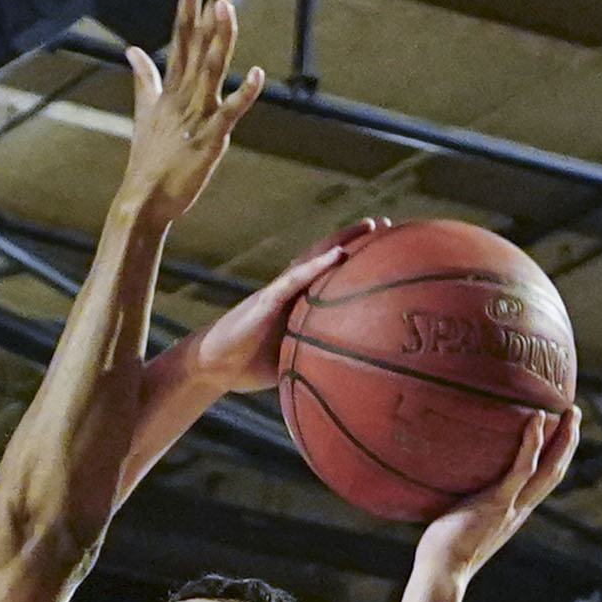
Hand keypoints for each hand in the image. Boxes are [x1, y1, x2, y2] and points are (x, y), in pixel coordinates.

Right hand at [116, 0, 265, 233]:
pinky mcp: (209, 140)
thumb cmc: (149, 159)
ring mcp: (196, 115)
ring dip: (219, 38)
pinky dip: (243, 95)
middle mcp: (184, 93)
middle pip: (197, 41)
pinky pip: (229, 113)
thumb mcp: (145, 111)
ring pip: (210, 69)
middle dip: (207, 5)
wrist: (143, 202)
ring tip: (226, 6)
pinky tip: (256, 74)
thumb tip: (131, 50)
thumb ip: (143, 78)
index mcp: (172, 85)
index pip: (180, 31)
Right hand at [176, 226, 373, 397]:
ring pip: (314, 258)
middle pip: (327, 257)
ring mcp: (279, 291)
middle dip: (355, 239)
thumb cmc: (250, 365)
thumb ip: (316, 359)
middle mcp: (291, 290)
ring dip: (342, 240)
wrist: (213, 365)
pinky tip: (337, 255)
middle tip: (387, 225)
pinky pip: (295, 279)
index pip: (330, 275)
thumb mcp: (292, 362)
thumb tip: (349, 376)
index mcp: (298, 303)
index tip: (385, 250)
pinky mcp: (266, 300)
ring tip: (370, 226)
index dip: (355, 261)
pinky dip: (317, 266)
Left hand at [410, 400, 577, 594]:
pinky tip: (537, 418)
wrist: (441, 573)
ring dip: (564, 438)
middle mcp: (520, 509)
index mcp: (515, 513)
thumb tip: (448, 484)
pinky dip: (533, 442)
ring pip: (550, 468)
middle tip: (574, 412)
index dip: (557, 456)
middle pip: (556, 471)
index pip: (544, 481)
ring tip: (569, 411)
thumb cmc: (442, 551)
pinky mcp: (499, 502)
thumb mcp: (462, 522)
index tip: (562, 432)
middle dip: (569, 441)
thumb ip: (466, 505)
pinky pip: (523, 468)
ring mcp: (512, 506)